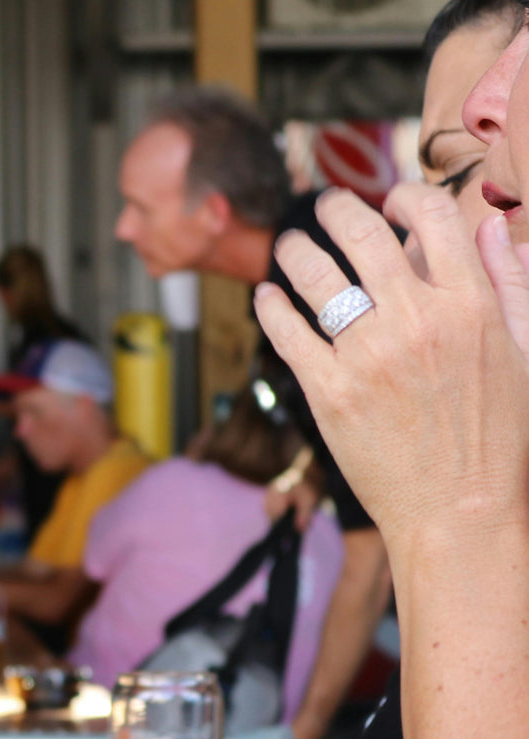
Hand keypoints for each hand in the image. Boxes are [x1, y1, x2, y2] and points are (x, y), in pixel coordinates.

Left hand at [255, 186, 528, 547]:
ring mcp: (368, 356)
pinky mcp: (329, 391)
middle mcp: (416, 321)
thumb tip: (492, 226)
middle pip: (363, 234)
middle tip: (324, 205)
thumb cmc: (499, 436)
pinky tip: (267, 296)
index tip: (391, 199)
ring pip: (316, 276)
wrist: (460, 510)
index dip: (406, 196)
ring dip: (296, 250)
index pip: (432, 218)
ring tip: (289, 246)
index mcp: (469, 305)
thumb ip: (509, 282)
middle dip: (338, 208)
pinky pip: (287, 332)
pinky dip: (271, 306)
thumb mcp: (525, 350)